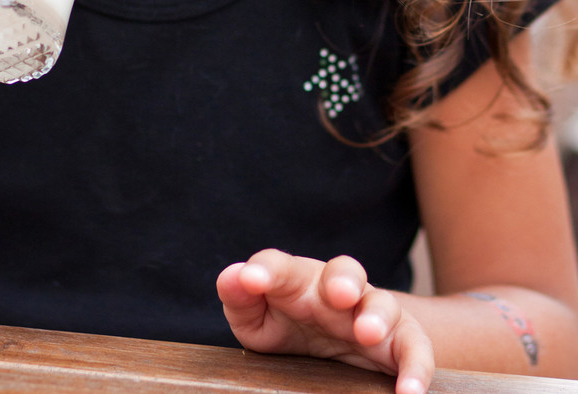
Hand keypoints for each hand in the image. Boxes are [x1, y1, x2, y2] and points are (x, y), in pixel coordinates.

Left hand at [217, 250, 432, 393]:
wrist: (333, 346)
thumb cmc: (288, 325)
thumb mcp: (257, 319)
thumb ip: (241, 298)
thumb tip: (231, 276)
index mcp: (298, 280)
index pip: (280, 266)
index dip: (264, 269)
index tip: (250, 279)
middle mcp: (337, 290)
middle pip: (344, 271)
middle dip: (342, 279)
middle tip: (338, 294)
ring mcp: (370, 313)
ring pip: (383, 303)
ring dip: (377, 314)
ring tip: (368, 332)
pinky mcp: (400, 342)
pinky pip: (415, 349)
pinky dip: (416, 367)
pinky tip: (410, 391)